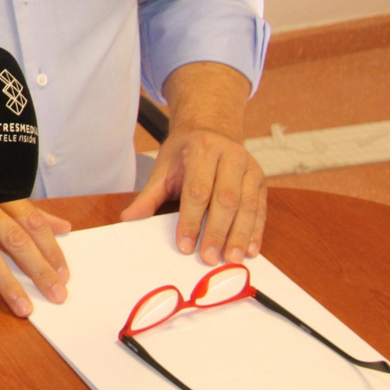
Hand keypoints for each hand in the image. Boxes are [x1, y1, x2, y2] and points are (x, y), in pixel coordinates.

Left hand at [122, 125, 266, 264]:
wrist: (210, 130)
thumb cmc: (185, 154)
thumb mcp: (164, 168)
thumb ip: (149, 196)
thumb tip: (128, 219)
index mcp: (201, 150)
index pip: (197, 190)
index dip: (191, 220)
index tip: (185, 246)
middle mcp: (229, 156)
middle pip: (225, 199)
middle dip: (217, 232)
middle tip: (209, 258)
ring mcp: (249, 167)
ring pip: (247, 205)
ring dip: (240, 235)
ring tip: (232, 259)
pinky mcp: (260, 180)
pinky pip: (261, 208)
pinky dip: (256, 231)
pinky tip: (250, 250)